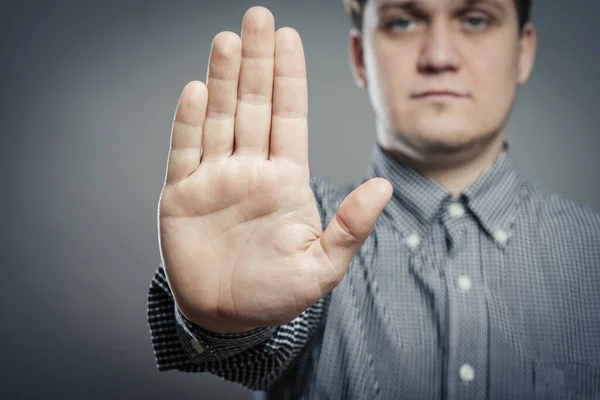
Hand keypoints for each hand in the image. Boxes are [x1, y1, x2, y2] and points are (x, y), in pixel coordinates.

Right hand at [158, 6, 391, 332]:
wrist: (226, 317)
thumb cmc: (275, 294)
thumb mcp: (322, 267)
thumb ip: (350, 226)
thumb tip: (383, 189)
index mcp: (285, 179)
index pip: (289, 117)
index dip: (290, 77)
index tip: (289, 37)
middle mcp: (250, 169)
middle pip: (254, 105)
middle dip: (257, 62)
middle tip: (258, 18)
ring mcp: (215, 178)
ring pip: (220, 117)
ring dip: (223, 79)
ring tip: (228, 40)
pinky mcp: (182, 194)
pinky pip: (185, 150)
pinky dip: (190, 121)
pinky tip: (197, 91)